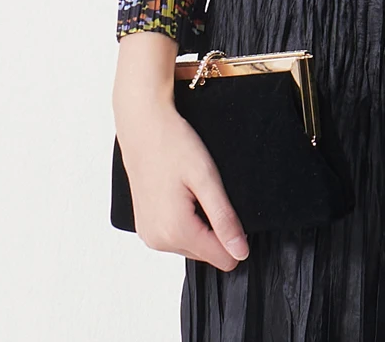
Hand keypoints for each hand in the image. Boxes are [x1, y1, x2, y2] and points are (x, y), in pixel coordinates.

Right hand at [112, 32, 249, 269]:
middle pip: (207, 253)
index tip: (227, 204)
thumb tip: (241, 253)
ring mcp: (149, 235)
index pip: (223, 258)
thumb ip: (224, 219)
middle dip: (215, 226)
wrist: (143, 126)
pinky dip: (185, 219)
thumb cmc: (173, 144)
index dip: (234, 233)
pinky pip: (176, 235)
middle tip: (206, 191)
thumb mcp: (207, 178)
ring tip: (191, 189)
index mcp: (175, 232)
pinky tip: (180, 193)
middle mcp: (158, 241)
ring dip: (200, 222)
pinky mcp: (145, 227)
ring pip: (192, 244)